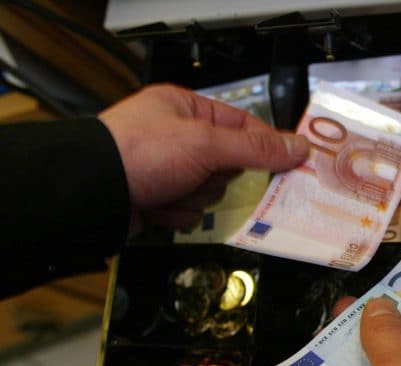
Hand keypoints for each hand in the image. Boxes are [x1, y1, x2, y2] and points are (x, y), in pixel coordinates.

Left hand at [98, 84, 308, 229]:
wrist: (91, 193)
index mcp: (187, 108)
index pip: (243, 126)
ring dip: (195, 197)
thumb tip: (300, 147)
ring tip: (170, 190)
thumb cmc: (141, 153)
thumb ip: (255, 148)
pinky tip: (158, 205)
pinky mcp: (159, 196)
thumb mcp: (206, 144)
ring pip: (211, 191)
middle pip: (230, 165)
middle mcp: (179, 135)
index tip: (290, 164)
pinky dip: (177, 212)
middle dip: (216, 177)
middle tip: (200, 175)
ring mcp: (168, 168)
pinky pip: (190, 210)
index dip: (265, 146)